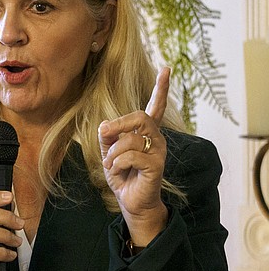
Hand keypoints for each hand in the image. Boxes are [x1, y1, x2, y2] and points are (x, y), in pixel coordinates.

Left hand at [98, 67, 170, 244]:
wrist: (131, 202)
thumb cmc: (123, 176)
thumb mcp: (109, 153)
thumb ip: (107, 137)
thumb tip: (105, 124)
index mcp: (147, 132)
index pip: (155, 106)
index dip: (161, 88)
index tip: (167, 68)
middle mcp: (157, 138)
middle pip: (140, 116)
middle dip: (118, 124)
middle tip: (104, 135)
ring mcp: (159, 152)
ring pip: (131, 139)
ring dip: (112, 152)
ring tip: (110, 164)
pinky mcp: (156, 166)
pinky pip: (131, 155)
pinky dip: (117, 163)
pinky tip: (117, 171)